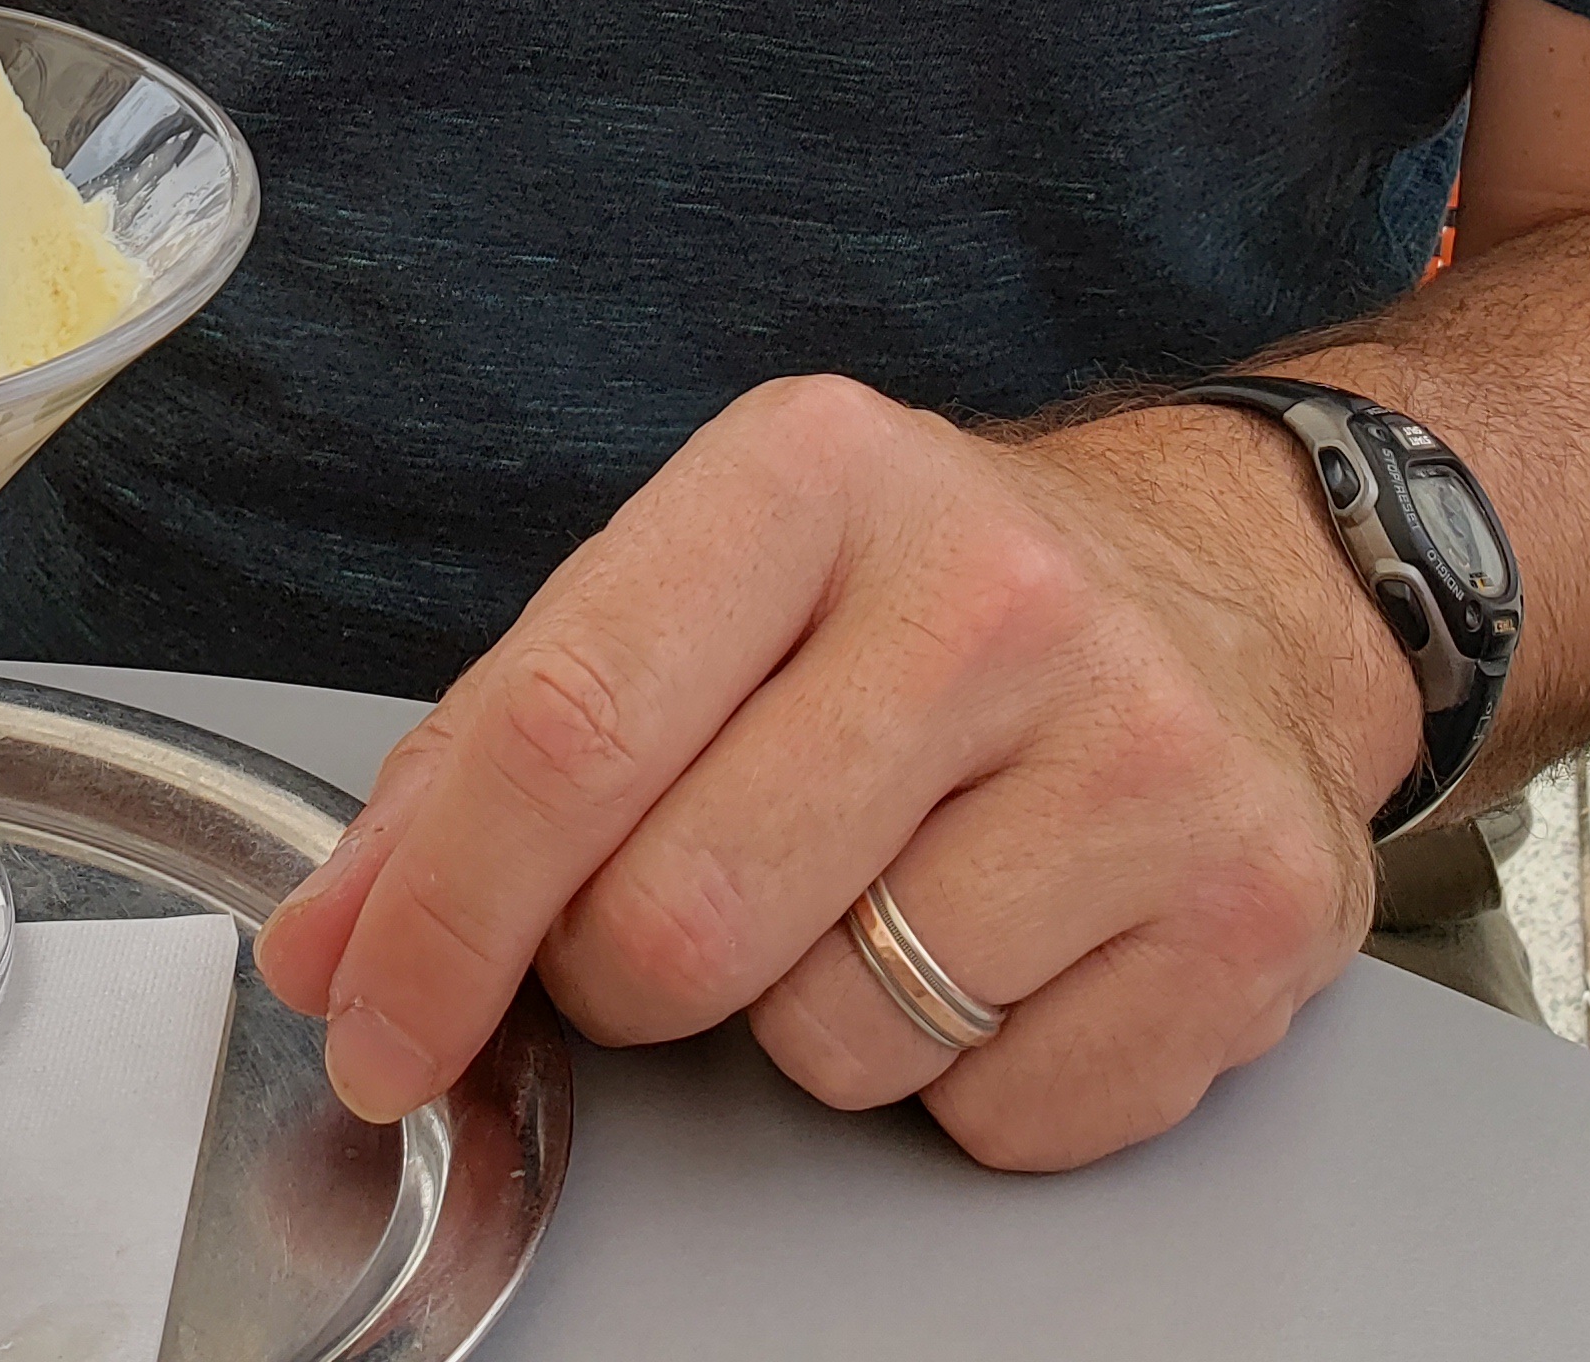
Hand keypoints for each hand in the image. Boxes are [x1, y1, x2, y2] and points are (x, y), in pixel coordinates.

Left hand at [256, 376, 1422, 1173]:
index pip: (569, 724)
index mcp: (817, 471)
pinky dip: (964, 1079)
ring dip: (805, 1021)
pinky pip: (998, 1119)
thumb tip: (339, 939)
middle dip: (622, 975)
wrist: (1228, 585)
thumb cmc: (922, 594)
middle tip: (671, 919)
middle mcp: (990, 590)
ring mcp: (1140, 748)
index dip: (437, 913)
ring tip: (881, 886)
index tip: (371, 1018)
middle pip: (682, 918)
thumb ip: (505, 745)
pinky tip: (1010, 944)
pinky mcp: (1250, 908)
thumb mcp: (709, 582)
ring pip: (835, 1039)